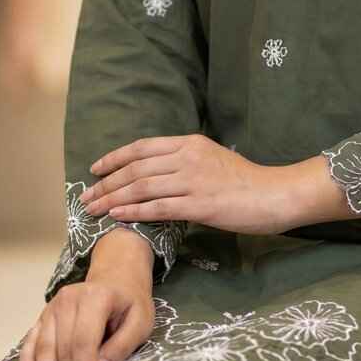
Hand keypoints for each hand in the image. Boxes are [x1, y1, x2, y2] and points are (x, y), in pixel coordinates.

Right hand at [16, 262, 153, 360]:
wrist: (117, 275)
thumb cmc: (131, 302)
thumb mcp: (141, 320)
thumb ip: (122, 345)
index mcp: (96, 297)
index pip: (84, 341)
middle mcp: (70, 299)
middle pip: (63, 348)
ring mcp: (53, 306)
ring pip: (44, 347)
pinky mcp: (44, 314)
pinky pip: (31, 339)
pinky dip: (27, 360)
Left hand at [79, 134, 291, 234]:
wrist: (274, 193)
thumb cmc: (245, 181)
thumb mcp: (212, 159)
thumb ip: (185, 161)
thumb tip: (158, 173)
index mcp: (190, 143)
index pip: (142, 147)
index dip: (115, 158)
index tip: (95, 169)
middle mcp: (188, 158)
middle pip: (136, 169)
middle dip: (106, 183)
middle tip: (86, 197)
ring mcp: (193, 180)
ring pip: (141, 188)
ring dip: (112, 199)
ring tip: (93, 210)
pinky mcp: (200, 205)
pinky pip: (158, 208)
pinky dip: (133, 212)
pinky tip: (117, 216)